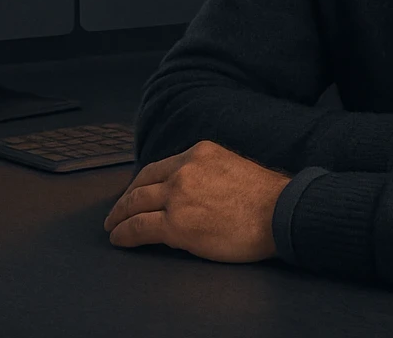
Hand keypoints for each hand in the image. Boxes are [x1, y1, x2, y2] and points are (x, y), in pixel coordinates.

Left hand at [104, 140, 291, 262]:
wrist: (280, 212)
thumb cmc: (266, 197)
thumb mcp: (233, 168)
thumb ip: (209, 175)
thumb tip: (194, 194)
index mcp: (199, 153)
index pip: (160, 167)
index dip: (142, 182)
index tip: (136, 193)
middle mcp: (184, 169)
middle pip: (143, 184)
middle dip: (126, 199)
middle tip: (116, 212)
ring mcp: (178, 196)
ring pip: (136, 204)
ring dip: (120, 216)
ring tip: (113, 227)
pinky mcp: (177, 224)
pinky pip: (139, 227)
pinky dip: (124, 233)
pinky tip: (119, 239)